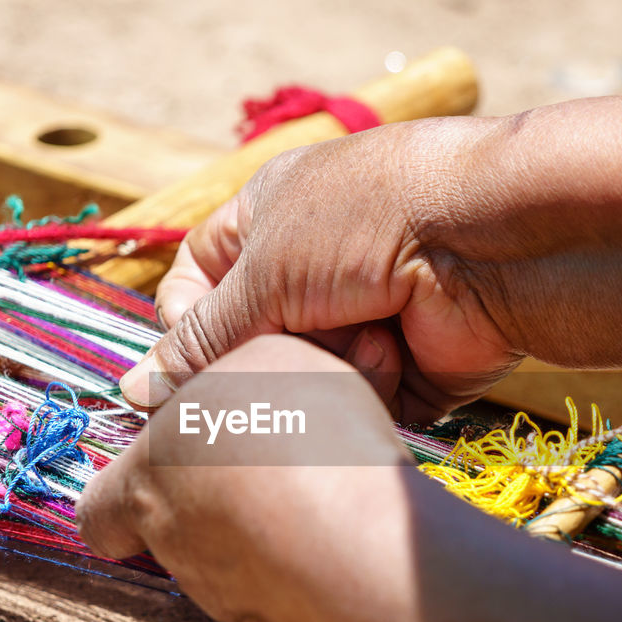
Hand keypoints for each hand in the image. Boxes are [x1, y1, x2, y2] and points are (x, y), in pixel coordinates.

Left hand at [78, 335, 412, 621]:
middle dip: (217, 496)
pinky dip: (311, 564)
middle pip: (176, 527)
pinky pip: (291, 590)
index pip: (98, 509)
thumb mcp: (262, 358)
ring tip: (325, 489)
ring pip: (234, 561)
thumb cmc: (303, 440)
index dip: (117, 494)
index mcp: (149, 480)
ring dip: (267, 528)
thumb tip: (206, 388)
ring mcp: (231, 599)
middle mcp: (178, 547)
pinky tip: (350, 532)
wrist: (364, 543)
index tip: (151, 477)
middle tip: (270, 461)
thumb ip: (221, 369)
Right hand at [126, 117, 525, 423]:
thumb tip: (134, 391)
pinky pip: (353, 404)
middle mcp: (311, 268)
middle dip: (263, 356)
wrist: (487, 239)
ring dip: (322, 365)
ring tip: (360, 333)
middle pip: (249, 344)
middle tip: (275, 359)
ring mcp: (359, 317)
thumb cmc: (363, 224)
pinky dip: (367, 388)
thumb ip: (200, 336)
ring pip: (301, 380)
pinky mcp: (401, 368)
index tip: (188, 356)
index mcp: (267, 217)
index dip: (184, 323)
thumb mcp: (263, 268)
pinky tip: (396, 354)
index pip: (196, 280)